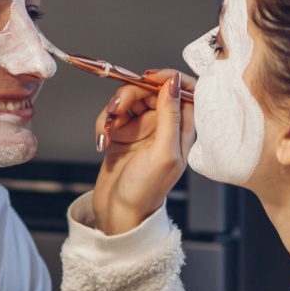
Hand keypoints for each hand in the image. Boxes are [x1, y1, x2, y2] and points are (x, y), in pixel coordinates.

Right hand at [92, 69, 195, 234]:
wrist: (118, 213)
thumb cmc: (145, 190)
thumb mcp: (164, 152)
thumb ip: (171, 115)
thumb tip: (175, 82)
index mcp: (182, 130)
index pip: (185, 91)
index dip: (169, 78)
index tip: (150, 77)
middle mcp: (164, 126)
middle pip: (151, 90)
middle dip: (131, 94)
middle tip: (117, 107)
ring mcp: (142, 129)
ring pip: (129, 99)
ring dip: (114, 108)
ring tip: (108, 128)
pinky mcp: (122, 134)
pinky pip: (113, 114)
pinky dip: (105, 122)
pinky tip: (104, 138)